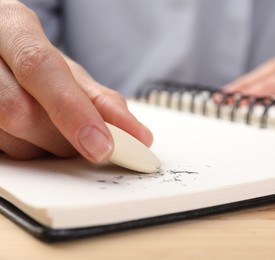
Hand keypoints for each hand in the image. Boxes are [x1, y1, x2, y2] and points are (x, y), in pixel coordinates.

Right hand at [0, 1, 152, 160]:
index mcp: (13, 26)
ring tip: (58, 130)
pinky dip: (30, 149)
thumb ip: (98, 98)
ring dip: (47, 146)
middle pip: (22, 110)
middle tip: (90, 141)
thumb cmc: (32, 58)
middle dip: (65, 136)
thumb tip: (137, 135)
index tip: (103, 145)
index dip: (73, 111)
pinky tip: (36, 136)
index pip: (40, 68)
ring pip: (11, 137)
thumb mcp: (66, 69)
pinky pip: (3, 150)